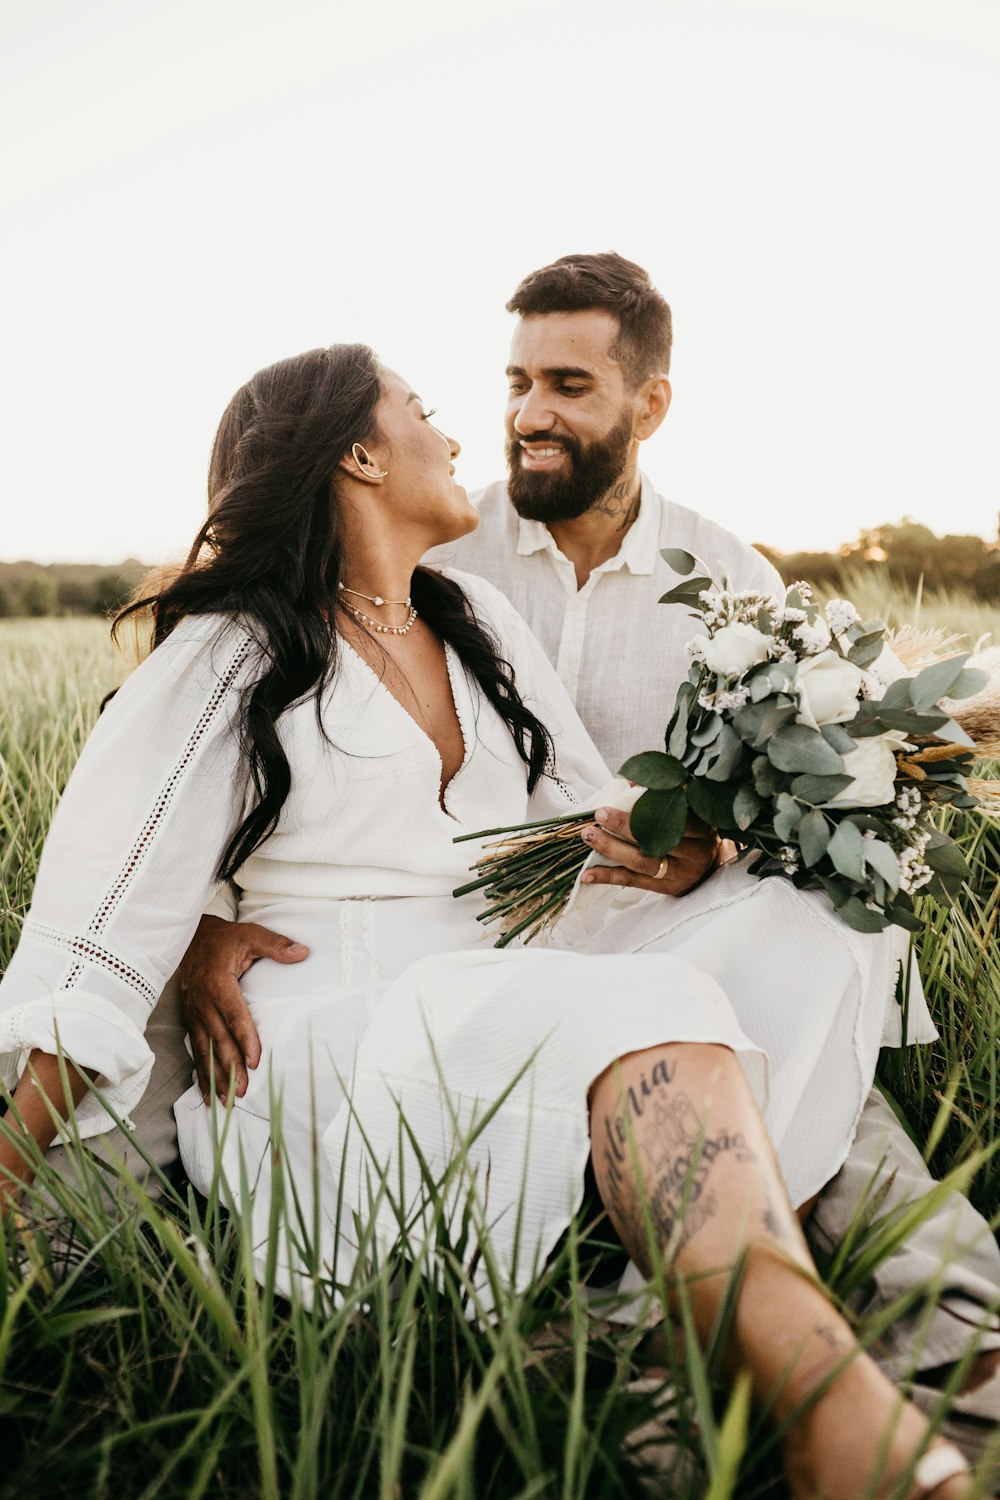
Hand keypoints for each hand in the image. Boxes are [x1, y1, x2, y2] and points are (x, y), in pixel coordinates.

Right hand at [178, 915, 308, 1102]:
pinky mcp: (189, 1020)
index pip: (234, 1015)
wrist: (189, 937)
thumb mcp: (250, 935)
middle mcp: (202, 1002)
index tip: (255, 1061)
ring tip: (225, 1101)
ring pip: (204, 1050)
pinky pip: (195, 1050)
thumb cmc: (224, 939)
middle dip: (229, 1067)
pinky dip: (201, 1073)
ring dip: (214, 1077)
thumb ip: (275, 945)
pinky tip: (207, 1093)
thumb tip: (303, 952)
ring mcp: (193, 1013)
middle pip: (218, 1039)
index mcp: (218, 983)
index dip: (244, 1039)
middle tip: (242, 1091)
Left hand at [580, 807, 720, 895]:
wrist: (713, 867)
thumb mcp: (690, 813)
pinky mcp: (666, 889)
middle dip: (623, 827)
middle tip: (599, 815)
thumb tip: (629, 781)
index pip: (676, 818)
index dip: (648, 808)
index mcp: (702, 830)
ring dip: (611, 850)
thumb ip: (664, 798)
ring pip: (642, 862)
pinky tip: (587, 874)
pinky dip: (608, 877)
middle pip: (656, 840)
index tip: (627, 797)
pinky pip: (633, 882)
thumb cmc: (696, 834)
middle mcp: (694, 853)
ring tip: (589, 837)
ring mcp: (680, 874)